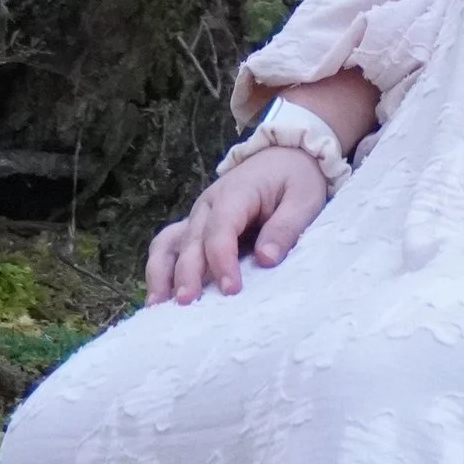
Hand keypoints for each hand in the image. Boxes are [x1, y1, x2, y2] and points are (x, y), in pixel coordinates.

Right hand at [143, 148, 329, 306]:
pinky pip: (168, 247)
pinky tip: (159, 300)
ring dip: (160, 274)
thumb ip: (285, 228)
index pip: (221, 229)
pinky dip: (160, 271)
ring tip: (158, 307)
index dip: (222, 260)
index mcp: (235, 193)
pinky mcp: (196, 228)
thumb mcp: (304, 199)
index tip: (231, 290)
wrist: (285, 157)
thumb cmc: (296, 179)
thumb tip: (265, 260)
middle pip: (191, 241)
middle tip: (188, 304)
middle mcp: (207, 205)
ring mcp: (197, 217)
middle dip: (187, 273)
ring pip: (168, 243)